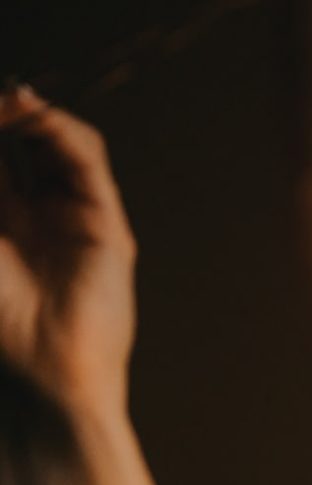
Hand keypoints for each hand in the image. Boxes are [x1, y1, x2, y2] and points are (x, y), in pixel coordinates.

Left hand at [0, 88, 136, 415]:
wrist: (48, 361)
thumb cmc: (4, 315)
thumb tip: (3, 115)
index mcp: (5, 222)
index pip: (1, 158)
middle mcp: (41, 215)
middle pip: (26, 143)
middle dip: (7, 114)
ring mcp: (77, 216)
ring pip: (61, 144)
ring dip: (33, 115)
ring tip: (12, 102)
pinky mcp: (106, 221)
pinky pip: (89, 161)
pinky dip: (63, 131)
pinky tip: (36, 117)